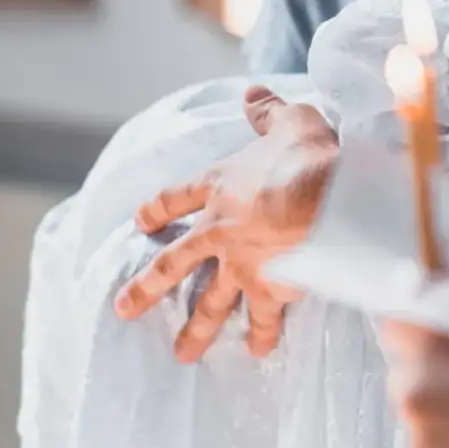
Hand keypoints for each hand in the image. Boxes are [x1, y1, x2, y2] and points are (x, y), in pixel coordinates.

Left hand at [113, 86, 338, 362]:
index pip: (176, 198)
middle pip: (174, 263)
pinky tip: (257, 351)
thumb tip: (253, 93)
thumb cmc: (306, 155)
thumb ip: (268, 112)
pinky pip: (263, 316)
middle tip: (124, 310)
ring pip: (210, 302)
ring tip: (182, 353)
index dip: (158, 210)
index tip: (140, 223)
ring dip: (195, 329)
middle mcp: (219, 231)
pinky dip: (261, 334)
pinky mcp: (269, 287)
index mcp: (219, 186)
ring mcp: (241, 263)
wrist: (324, 197)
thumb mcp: (288, 121)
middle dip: (147, 288)